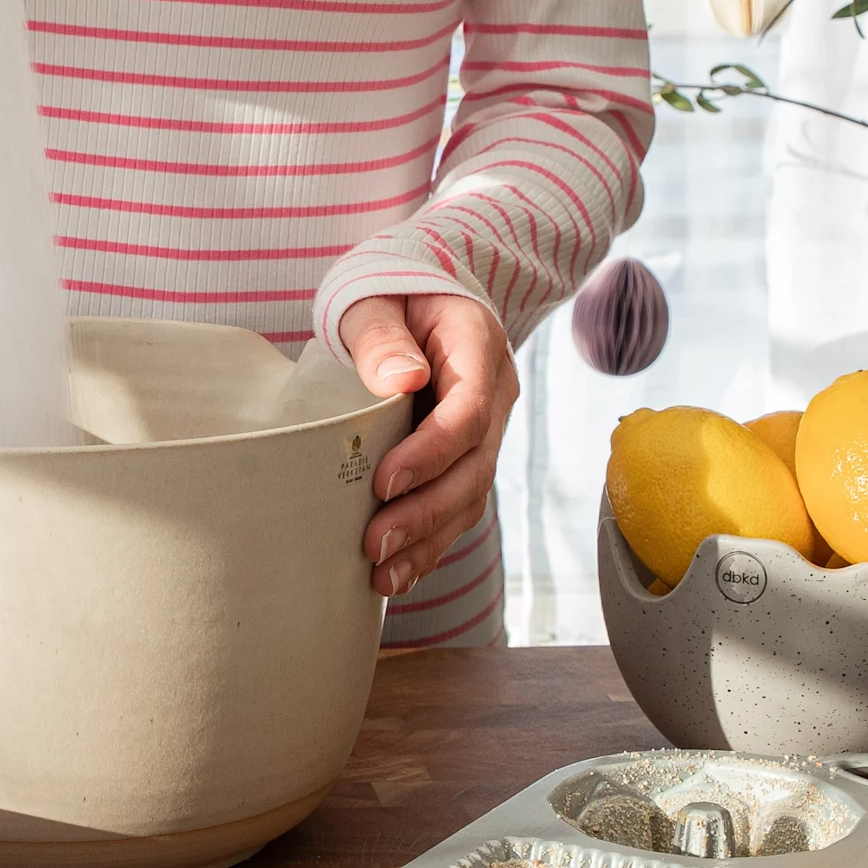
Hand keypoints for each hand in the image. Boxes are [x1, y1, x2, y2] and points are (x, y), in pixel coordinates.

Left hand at [340, 293, 518, 597]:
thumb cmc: (390, 293)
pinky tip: (398, 574)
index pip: (468, 411)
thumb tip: (402, 378)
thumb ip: (381, 335)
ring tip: (381, 575)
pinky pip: (458, 505)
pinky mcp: (467, 455)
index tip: (384, 483)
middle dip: (426, 513)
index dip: (431, 453)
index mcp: (478, 347)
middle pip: (474, 467)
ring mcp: (486, 429)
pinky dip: (430, 542)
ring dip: (428, 540)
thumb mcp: (375, 297)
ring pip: (470, 496)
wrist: (417, 293)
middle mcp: (494, 395)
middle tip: (374, 545)